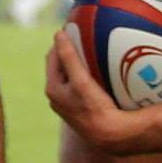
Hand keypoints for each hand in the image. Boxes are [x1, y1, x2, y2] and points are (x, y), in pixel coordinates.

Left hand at [44, 32, 138, 153]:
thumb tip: (59, 33)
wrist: (109, 135)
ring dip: (79, 63)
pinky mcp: (82, 107)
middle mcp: (57, 97)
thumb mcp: (79, 79)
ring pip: (72, 75)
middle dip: (71, 51)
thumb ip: (68, 57)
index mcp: (52, 88)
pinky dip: (87, 74)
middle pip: (62, 65)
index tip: (73, 28)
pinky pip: (82, 84)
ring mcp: (70, 103)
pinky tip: (102, 70)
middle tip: (85, 36)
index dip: (61, 41)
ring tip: (93, 50)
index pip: (53, 56)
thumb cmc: (93, 107)